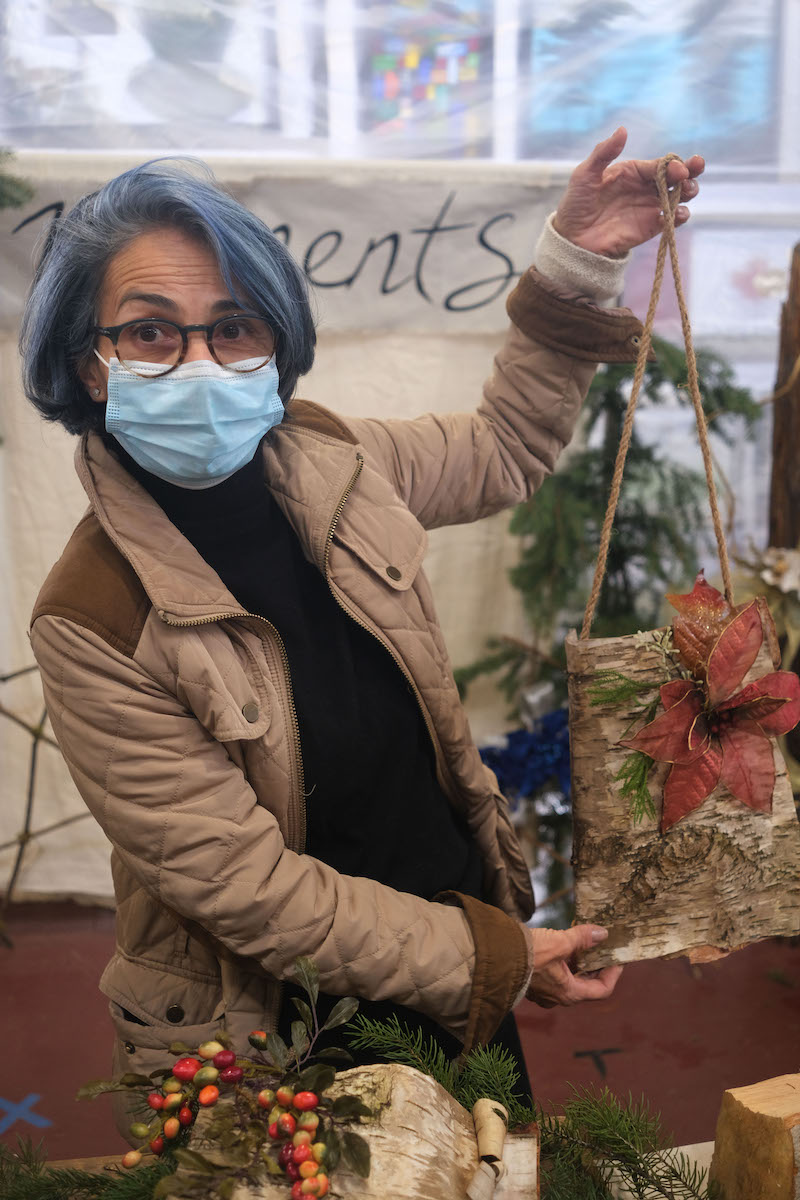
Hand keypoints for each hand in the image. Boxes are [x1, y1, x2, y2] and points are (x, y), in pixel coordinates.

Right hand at [524, 924, 622, 1007]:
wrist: (495, 957)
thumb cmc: (529, 954)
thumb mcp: (560, 942)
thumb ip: (582, 938)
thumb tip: (602, 934)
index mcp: (569, 993)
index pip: (602, 989)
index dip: (614, 974)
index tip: (617, 958)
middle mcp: (559, 997)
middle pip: (587, 984)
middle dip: (596, 965)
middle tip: (602, 947)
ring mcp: (546, 991)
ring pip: (571, 978)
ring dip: (580, 961)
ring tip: (583, 941)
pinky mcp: (535, 982)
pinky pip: (557, 974)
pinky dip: (565, 961)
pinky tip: (564, 944)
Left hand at [553, 127, 704, 257]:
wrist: (572, 238)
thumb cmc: (576, 203)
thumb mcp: (585, 174)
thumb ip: (604, 152)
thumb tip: (623, 130)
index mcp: (634, 171)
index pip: (660, 164)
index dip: (672, 164)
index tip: (678, 168)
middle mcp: (646, 187)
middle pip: (676, 176)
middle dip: (690, 171)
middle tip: (695, 169)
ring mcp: (650, 207)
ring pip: (679, 195)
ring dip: (689, 190)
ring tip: (688, 190)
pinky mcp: (651, 227)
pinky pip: (672, 220)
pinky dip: (679, 216)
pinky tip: (677, 213)